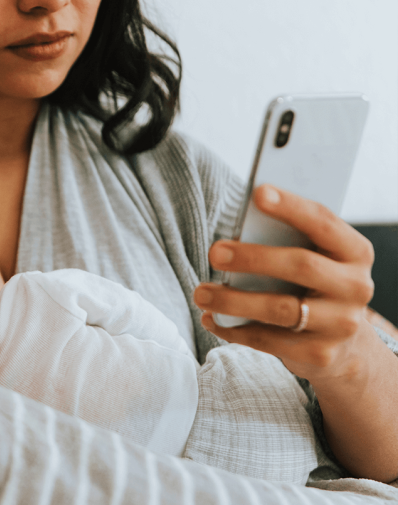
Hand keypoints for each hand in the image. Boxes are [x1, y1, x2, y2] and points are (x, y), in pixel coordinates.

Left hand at [193, 184, 377, 381]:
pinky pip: (269, 341)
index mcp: (354, 252)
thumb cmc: (313, 287)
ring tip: (201, 293)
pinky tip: (212, 320)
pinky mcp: (321, 354)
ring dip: (233, 300)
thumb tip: (237, 231)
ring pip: (280, 309)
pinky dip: (235, 330)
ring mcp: (341, 324)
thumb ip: (287, 243)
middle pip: (301, 265)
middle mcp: (356, 287)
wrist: (343, 345)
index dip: (291, 207)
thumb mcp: (314, 260)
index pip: (323, 222)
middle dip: (252, 258)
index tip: (258, 192)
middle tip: (214, 252)